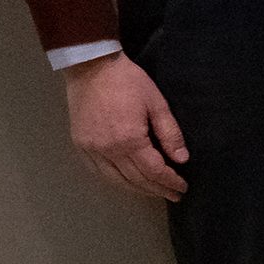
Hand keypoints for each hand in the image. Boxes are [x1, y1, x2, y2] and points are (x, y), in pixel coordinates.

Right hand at [65, 52, 187, 200]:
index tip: (183, 188)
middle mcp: (108, 150)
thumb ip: (170, 133)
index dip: (170, 182)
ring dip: (137, 189)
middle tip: (174, 195)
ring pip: (116, 180)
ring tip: (155, 192)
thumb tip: (181, 160)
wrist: (91, 68)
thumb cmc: (129, 82)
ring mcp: (90, 149)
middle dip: (157, 189)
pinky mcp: (80, 145)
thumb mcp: (157, 103)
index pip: (154, 171)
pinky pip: (98, 172)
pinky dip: (115, 181)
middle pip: (135, 180)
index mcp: (129, 140)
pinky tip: (127, 182)